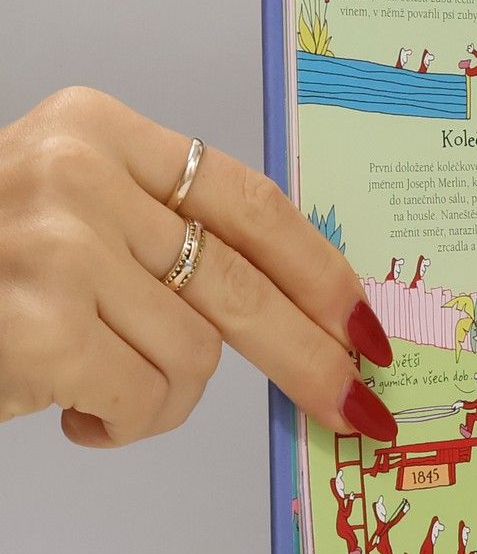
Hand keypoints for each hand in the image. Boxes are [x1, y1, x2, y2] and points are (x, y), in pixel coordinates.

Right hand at [0, 88, 395, 446]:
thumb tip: (300, 302)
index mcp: (97, 130)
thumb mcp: (70, 214)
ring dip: (164, 395)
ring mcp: (55, 247)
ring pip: (196, 354)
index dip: (319, 270)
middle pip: (242, 282)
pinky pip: (146, 399)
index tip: (363, 321)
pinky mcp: (36, 326)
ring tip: (98, 384)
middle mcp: (76, 174)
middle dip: (310, 355)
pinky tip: (71, 409)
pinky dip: (123, 424)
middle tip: (352, 405)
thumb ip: (163, 231)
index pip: (248, 200)